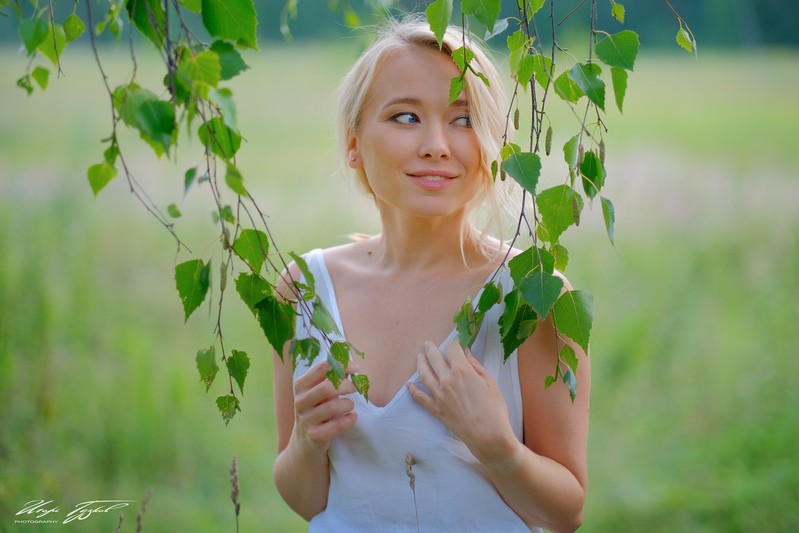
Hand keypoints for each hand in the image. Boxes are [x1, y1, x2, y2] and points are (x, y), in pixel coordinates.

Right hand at [291, 359, 358, 455]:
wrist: (304, 442)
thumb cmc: (317, 409)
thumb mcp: (319, 392)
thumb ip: (333, 378)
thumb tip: (351, 365)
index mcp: (301, 385)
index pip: (322, 368)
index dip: (342, 365)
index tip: (356, 368)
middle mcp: (300, 401)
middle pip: (327, 387)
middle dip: (346, 386)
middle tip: (355, 388)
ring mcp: (306, 419)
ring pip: (333, 407)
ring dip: (348, 404)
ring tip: (350, 405)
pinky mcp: (314, 435)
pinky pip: (337, 425)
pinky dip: (349, 419)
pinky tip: (352, 417)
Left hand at [407, 340, 516, 463]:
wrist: (488, 436)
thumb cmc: (494, 408)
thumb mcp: (490, 382)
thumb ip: (476, 366)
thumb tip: (466, 354)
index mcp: (461, 370)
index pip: (452, 349)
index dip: (454, 344)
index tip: (455, 345)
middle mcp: (446, 380)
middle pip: (434, 358)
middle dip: (431, 349)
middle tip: (427, 344)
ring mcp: (438, 395)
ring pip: (424, 374)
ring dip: (420, 363)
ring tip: (419, 357)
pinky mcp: (435, 409)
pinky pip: (420, 397)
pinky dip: (413, 390)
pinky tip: (409, 384)